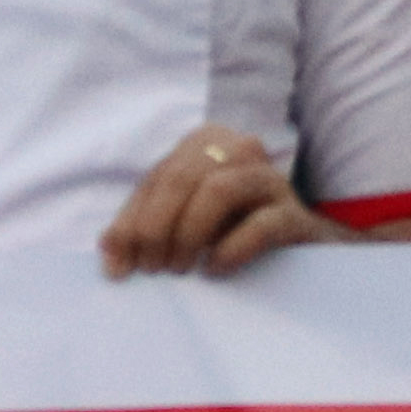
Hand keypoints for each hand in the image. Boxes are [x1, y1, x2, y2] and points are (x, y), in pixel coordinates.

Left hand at [100, 123, 337, 279]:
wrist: (302, 247)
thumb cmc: (232, 229)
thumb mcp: (184, 222)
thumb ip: (144, 230)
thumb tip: (108, 255)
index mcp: (205, 142)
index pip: (156, 179)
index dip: (131, 222)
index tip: (120, 267)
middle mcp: (238, 148)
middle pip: (181, 178)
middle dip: (156, 228)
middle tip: (153, 269)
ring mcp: (270, 179)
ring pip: (218, 190)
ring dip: (188, 234)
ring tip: (180, 268)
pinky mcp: (295, 213)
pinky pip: (261, 223)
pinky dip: (230, 248)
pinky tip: (215, 269)